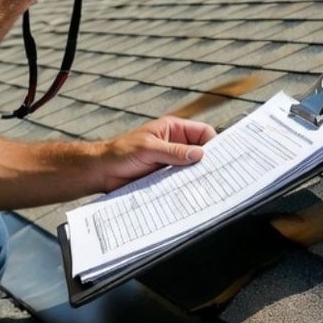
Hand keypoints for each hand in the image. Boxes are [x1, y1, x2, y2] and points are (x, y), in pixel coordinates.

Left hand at [95, 116, 215, 191]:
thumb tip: (199, 154)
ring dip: (197, 175)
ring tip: (207, 186)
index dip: (213, 143)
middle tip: (217, 174)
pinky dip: (187, 185)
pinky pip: (182, 180)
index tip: (220, 158)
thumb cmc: (121, 153)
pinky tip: (192, 192)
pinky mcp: (166, 177)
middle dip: (208, 162)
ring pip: (193, 168)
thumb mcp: (148, 148)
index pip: (203, 133)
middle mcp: (175, 144)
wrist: (102, 172)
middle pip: (201, 151)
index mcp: (173, 129)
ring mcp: (172, 161)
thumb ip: (173, 151)